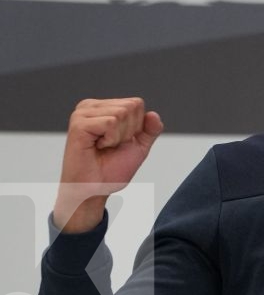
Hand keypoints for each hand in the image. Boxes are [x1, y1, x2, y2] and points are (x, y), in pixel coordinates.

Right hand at [53, 98, 163, 231]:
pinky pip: (111, 122)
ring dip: (119, 137)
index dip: (136, 128)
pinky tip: (97, 147)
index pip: (136, 103)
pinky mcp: (79, 124)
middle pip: (131, 106)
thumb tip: (154, 114)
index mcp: (103, 108)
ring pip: (121, 113)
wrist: (94, 190)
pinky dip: (111, 139)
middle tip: (111, 146)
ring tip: (103, 147)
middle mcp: (91, 106)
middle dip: (129, 132)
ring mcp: (82, 113)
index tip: (120, 142)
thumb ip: (150, 130)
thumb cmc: (110, 170)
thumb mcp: (138, 147)